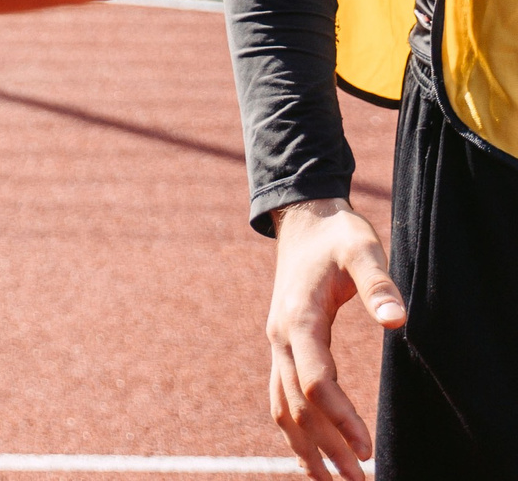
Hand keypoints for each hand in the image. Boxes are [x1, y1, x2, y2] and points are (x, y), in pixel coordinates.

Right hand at [267, 199, 403, 480]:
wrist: (303, 220)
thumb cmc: (337, 234)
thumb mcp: (362, 248)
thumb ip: (379, 284)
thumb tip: (398, 321)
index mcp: (298, 319)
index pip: (315, 381)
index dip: (341, 418)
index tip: (369, 449)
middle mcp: (280, 338)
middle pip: (296, 405)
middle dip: (327, 448)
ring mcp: (277, 344)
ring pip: (282, 408)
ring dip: (306, 449)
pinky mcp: (283, 348)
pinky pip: (281, 398)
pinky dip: (295, 431)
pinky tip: (314, 454)